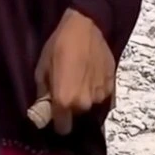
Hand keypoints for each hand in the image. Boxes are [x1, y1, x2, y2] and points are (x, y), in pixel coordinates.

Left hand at [31, 8, 116, 134]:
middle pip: (77, 116)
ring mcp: (101, 96)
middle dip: (71, 106)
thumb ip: (43, 94)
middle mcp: (85, 103)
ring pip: (90, 106)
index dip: (58, 121)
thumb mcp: (42, 67)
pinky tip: (92, 74)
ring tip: (80, 77)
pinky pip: (102, 97)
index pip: (63, 128)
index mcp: (65, 100)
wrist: (86, 26)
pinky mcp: (112, 87)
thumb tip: (43, 109)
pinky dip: (96, 90)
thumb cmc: (59, 44)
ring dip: (85, 97)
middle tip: (66, 86)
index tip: (55, 111)